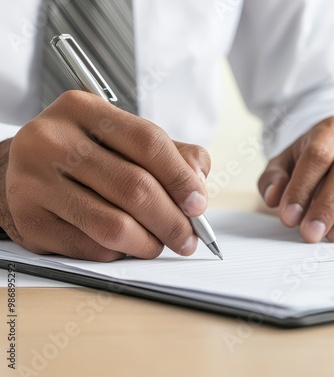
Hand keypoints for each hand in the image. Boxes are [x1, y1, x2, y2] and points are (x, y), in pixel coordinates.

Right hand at [0, 91, 210, 260]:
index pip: (147, 142)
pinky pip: (90, 247)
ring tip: (158, 243)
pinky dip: (118, 252)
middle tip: (188, 237)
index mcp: (84, 110)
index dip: (181, 178)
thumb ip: (172, 154)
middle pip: (134, 187)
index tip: (198, 204)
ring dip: (148, 243)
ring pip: (113, 225)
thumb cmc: (87, 153)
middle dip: (172, 221)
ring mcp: (34, 181)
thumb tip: (197, 188)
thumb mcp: (125, 138)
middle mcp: (52, 140)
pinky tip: (124, 244)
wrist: (28, 167)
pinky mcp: (28, 219)